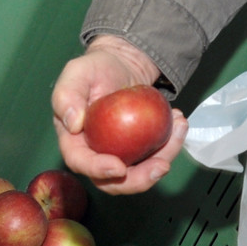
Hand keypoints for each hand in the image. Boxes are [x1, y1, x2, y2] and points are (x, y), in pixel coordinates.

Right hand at [52, 35, 186, 193]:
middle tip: (162, 165)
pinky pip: (155, 156)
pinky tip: (180, 122)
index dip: (98, 170)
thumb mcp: (77, 72)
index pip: (81, 162)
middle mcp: (94, 154)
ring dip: (164, 158)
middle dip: (139, 180)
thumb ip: (67, 94)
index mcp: (73, 140)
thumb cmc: (95, 68)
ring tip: (179, 128)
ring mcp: (118, 154)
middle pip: (113, 181)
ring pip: (139, 172)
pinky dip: (170, 144)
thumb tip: (72, 123)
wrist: (121, 64)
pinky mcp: (139, 150)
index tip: (119, 167)